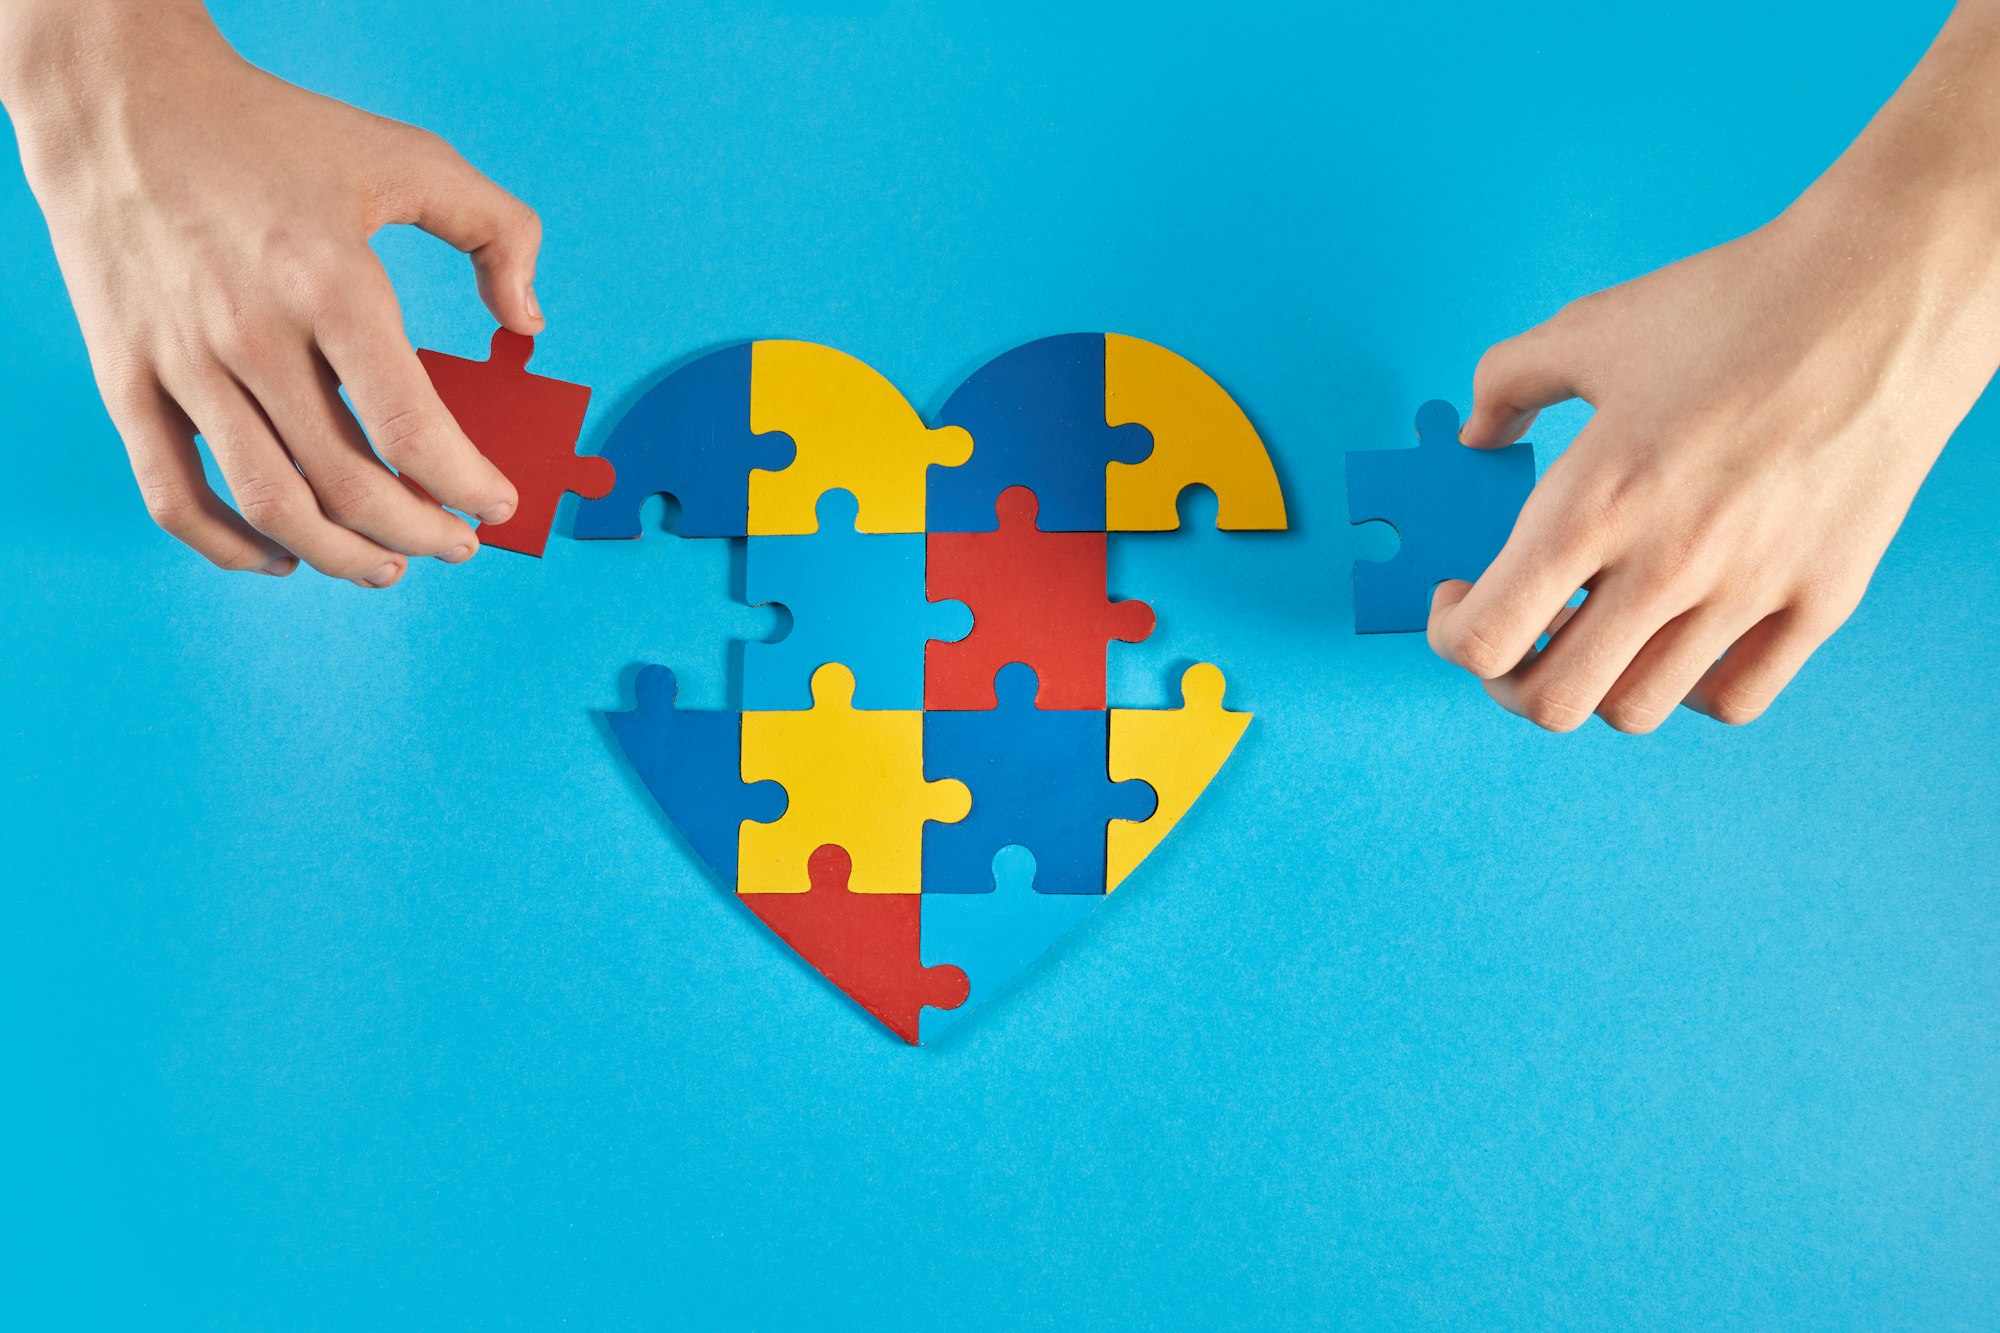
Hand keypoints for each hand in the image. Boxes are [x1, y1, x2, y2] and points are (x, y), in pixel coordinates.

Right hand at [0, 1, 541, 584]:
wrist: (119, 102)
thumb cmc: (272, 133)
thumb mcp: (407, 157)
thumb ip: (496, 231)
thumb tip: (529, 324)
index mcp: (331, 284)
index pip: (412, 428)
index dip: (467, 485)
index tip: (497, 503)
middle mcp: (252, 335)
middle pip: (349, 484)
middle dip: (421, 533)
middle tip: (457, 545)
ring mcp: (181, 364)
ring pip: (270, 505)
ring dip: (340, 556)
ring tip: (387, 565)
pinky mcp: (125, 379)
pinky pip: (173, 495)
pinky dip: (229, 546)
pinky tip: (280, 557)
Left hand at [1427, 3, 1999, 730]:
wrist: (1882, 295)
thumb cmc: (1737, 306)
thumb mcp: (1589, 330)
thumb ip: (1506, 384)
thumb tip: (1476, 432)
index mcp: (1594, 504)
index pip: (1486, 640)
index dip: (1451, 635)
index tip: (1457, 601)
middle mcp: (1668, 565)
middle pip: (1551, 703)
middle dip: (1508, 676)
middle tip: (1517, 631)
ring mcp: (1750, 593)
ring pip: (1635, 711)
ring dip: (1594, 683)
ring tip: (1594, 629)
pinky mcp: (1822, 602)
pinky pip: (1734, 700)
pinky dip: (1687, 688)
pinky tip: (1675, 636)